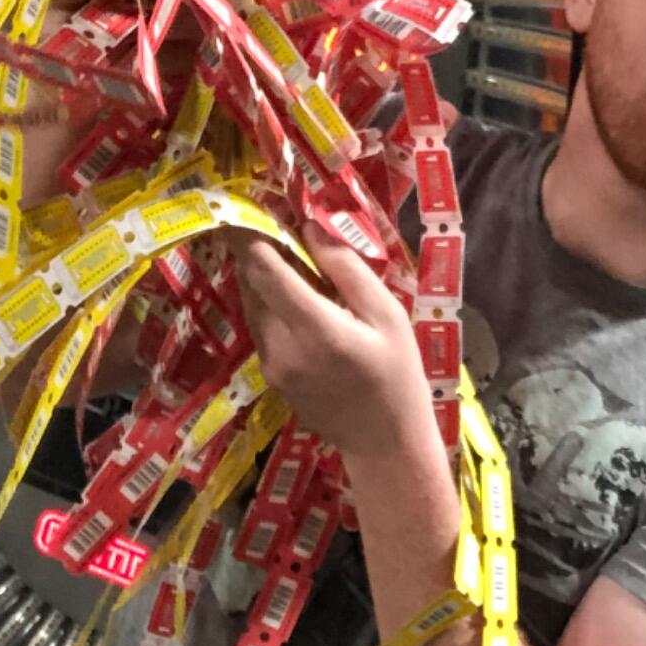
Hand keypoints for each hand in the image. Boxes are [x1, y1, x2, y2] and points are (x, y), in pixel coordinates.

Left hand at [230, 228, 436, 467]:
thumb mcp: (388, 316)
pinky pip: (260, 324)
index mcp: (315, 328)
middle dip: (256, 246)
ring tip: (285, 249)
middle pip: (249, 281)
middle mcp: (281, 345)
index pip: (263, 268)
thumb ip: (346, 269)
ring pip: (250, 302)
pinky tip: (295, 293)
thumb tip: (310, 226)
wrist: (384, 445)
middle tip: (272, 216)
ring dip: (260, 273)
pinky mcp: (269, 374)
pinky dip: (269, 300)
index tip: (246, 200)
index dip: (249, 231)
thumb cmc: (398, 378)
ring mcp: (270, 363)